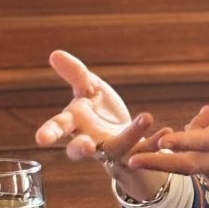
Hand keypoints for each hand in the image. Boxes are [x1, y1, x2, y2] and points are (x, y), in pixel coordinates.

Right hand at [35, 50, 166, 200]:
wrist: (123, 138)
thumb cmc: (98, 111)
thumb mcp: (88, 89)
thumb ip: (74, 74)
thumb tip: (54, 53)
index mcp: (75, 124)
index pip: (59, 128)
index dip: (49, 132)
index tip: (41, 139)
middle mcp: (91, 141)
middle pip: (79, 149)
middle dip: (79, 149)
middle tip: (85, 147)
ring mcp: (112, 151)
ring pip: (118, 147)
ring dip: (131, 134)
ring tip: (146, 116)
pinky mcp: (135, 154)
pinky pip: (145, 149)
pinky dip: (155, 141)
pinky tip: (167, 129)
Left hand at [129, 51, 208, 207]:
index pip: (207, 140)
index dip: (182, 140)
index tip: (159, 139)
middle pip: (191, 163)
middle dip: (159, 162)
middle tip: (128, 159)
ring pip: (194, 170)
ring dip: (167, 165)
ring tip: (137, 157)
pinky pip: (205, 169)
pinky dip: (184, 164)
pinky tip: (168, 154)